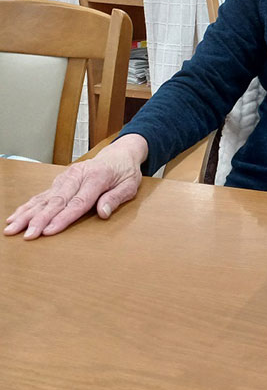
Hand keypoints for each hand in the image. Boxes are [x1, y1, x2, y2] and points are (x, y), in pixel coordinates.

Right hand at [4, 134, 147, 238]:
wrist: (119, 154)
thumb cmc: (125, 172)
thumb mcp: (130, 185)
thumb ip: (116, 198)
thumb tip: (103, 213)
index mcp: (97, 177)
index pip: (78, 202)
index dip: (63, 218)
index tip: (48, 231)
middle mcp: (78, 175)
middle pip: (56, 201)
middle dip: (39, 219)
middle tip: (27, 235)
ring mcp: (66, 176)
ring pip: (45, 198)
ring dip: (28, 214)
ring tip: (13, 228)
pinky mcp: (60, 180)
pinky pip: (42, 194)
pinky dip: (28, 206)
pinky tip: (16, 216)